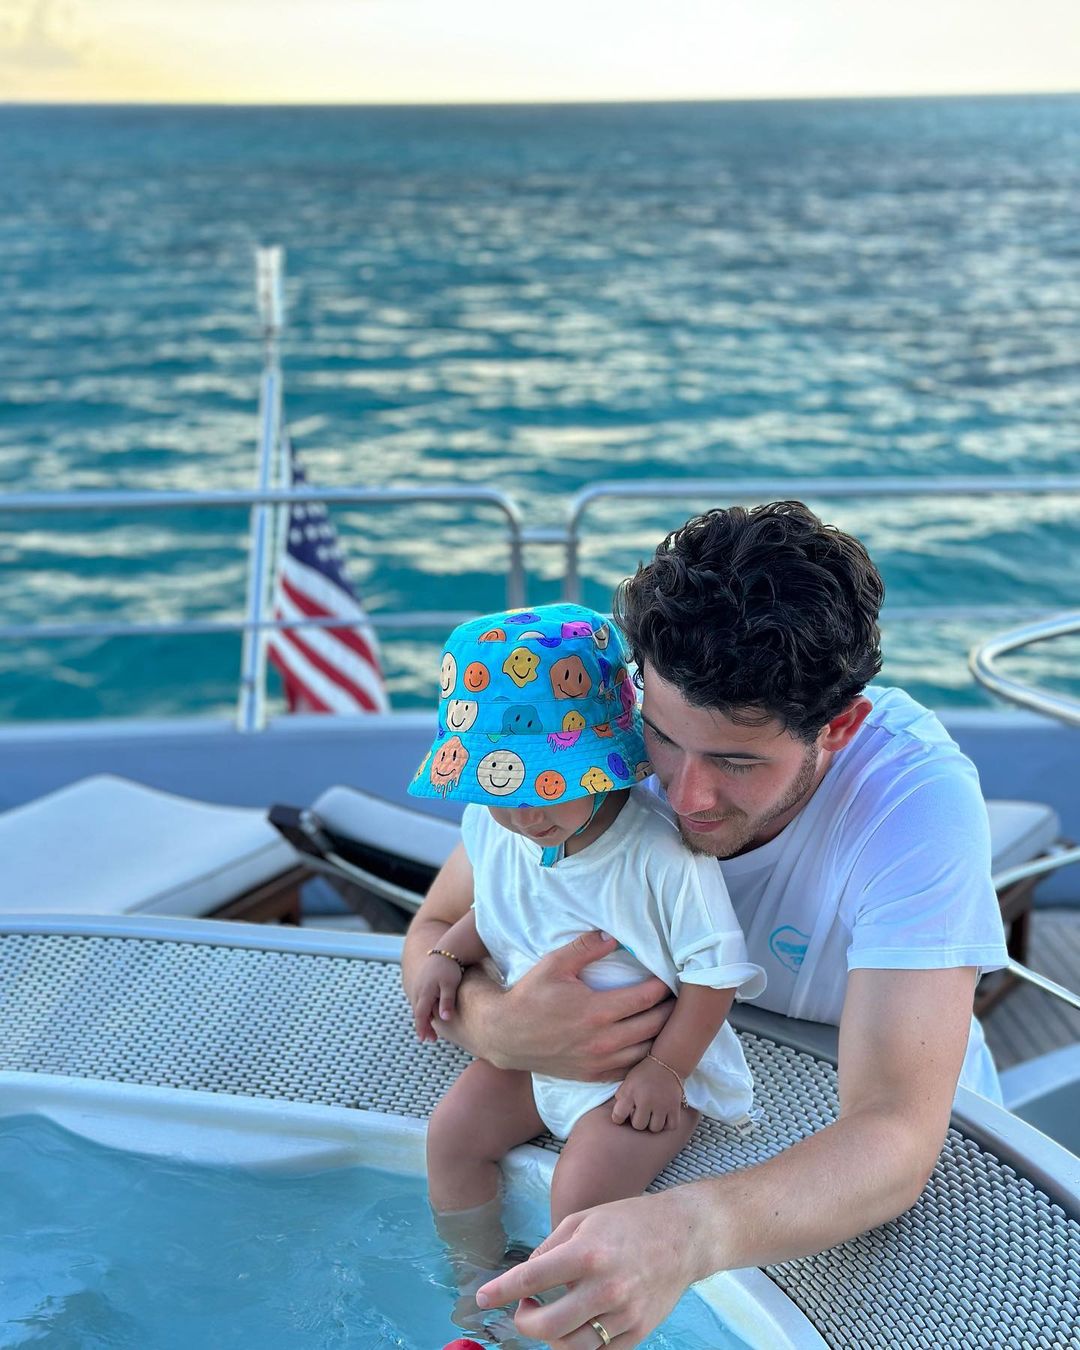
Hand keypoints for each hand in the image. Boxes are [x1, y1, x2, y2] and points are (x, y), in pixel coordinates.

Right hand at [409, 953, 462, 1041]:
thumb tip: (444, 1019)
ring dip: (423, 1017)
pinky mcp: (422, 981)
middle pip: (418, 1012)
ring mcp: (419, 985)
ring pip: (418, 1006)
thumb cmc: (450, 967)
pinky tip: (431, 1012)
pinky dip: (424, 1008)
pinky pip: (420, 999)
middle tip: (431, 1038)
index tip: (423, 1039)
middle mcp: (418, 990)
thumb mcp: (450, 985)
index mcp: (424, 992)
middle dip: (423, 1026)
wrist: (447, 949)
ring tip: (432, 1028)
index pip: (420, 1014)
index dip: (421, 1028)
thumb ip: (447, 1002)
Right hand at [446, 930, 674, 1079]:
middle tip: (678, 998)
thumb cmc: (530, 996)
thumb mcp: (554, 964)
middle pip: (655, 1026)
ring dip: (661, 1036)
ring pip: (647, 1052)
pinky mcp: (593, 1076)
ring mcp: (599, 1062)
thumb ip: (586, 948)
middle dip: (670, 1011)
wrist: (505, 1036)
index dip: (664, 986)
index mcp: (597, 1010)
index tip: (671, 977)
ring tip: (667, 1020)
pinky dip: (643, 1058)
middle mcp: (603, 1040)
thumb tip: (614, 936)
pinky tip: (646, 1044)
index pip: (647, 998)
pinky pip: (630, 1071)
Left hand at [476, 1188, 712, 1348]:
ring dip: (550, 1336)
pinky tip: (577, 1320)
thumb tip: (527, 1275)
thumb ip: (552, 1247)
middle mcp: (605, 1289)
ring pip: (570, 1346)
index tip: (482, 1297)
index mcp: (588, 1253)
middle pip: (547, 1326)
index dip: (501, 1291)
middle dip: (523, 1322)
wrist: (685, 1236)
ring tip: (549, 1314)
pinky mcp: (638, 1333)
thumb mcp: (585, 1219)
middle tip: (522, 1308)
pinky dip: (579, 1341)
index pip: (532, 1278)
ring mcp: (623, 1315)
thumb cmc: (631, 1221)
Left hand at [610, 1056, 683, 1131]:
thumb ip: (621, 1098)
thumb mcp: (627, 1082)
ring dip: (653, 1123)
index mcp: (631, 1092)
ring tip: (652, 1114)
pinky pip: (671, 1126)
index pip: (618, 1116)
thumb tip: (619, 1116)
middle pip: (639, 1126)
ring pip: (655, 1128)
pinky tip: (664, 1116)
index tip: (622, 1115)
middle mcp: (646, 1100)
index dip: (618, 1118)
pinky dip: (667, 1124)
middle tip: (641, 1112)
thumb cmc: (644, 1073)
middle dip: (638, 1120)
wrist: (667, 1062)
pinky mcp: (675, 1107)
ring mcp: (662, 1105)